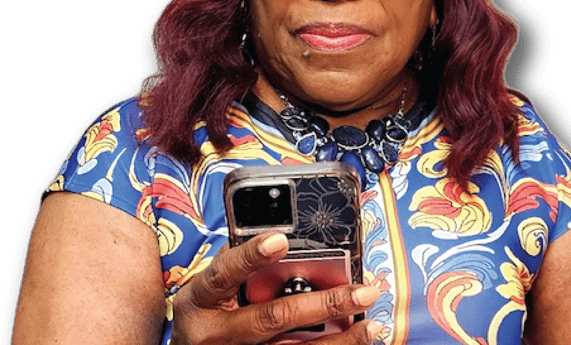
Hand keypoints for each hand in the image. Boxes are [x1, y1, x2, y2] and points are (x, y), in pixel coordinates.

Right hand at [170, 233, 383, 344]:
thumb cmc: (204, 311)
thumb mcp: (208, 286)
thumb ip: (240, 263)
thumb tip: (286, 236)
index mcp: (201, 300)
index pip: (224, 272)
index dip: (250, 256)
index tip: (280, 240)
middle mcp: (216, 333)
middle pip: (272, 318)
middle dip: (323, 304)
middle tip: (361, 291)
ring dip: (338, 339)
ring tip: (370, 324)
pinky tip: (354, 342)